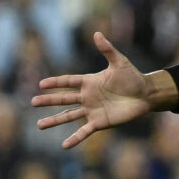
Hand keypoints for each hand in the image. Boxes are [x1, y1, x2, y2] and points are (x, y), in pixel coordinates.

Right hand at [31, 32, 158, 148]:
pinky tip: (64, 146)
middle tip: (33, 102)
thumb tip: (97, 33)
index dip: (56, 83)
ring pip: (69, 116)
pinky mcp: (100, 122)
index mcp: (90, 82)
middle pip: (64, 99)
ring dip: (54, 120)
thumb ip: (107, 50)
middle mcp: (88, 97)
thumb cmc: (133, 77)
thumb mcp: (120, 62)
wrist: (146, 95)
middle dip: (48, 101)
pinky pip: (84, 131)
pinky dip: (75, 138)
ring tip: (40, 125)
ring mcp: (92, 110)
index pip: (68, 82)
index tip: (41, 84)